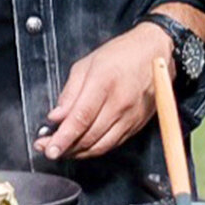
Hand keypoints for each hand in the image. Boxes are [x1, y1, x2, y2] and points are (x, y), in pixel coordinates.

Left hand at [35, 23, 172, 159]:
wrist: (156, 52)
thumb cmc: (121, 54)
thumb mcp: (87, 64)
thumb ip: (70, 93)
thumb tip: (56, 117)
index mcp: (104, 83)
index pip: (80, 119)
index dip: (63, 138)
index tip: (49, 148)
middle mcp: (119, 103)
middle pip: (89, 136)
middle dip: (65, 148)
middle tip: (48, 149)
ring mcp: (131, 116)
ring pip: (101, 146)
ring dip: (79, 153)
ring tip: (62, 150)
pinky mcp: (137, 124)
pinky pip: (113, 144)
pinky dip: (95, 149)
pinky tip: (82, 146)